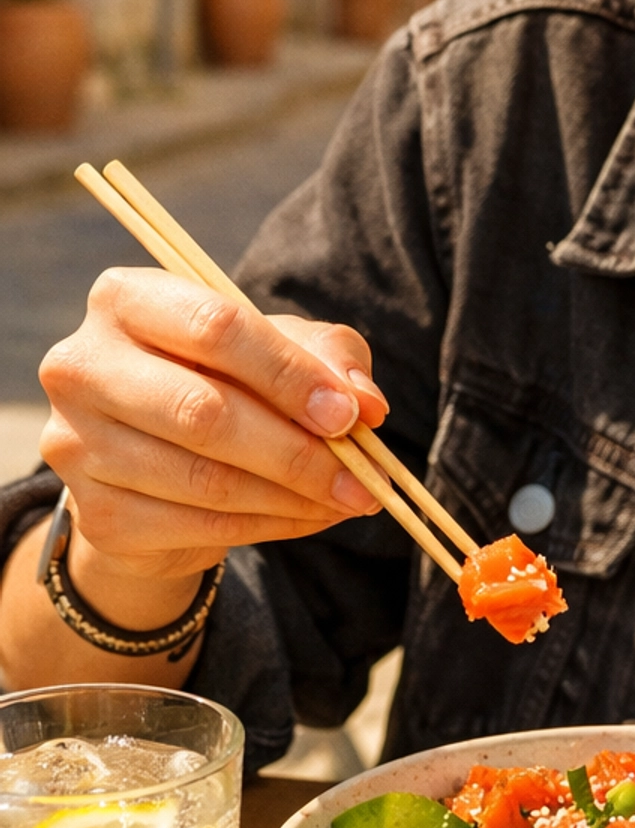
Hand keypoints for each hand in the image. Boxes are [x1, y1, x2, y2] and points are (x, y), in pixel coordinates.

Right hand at [37, 266, 388, 596]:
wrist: (157, 464)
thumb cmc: (227, 381)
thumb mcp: (282, 349)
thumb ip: (329, 360)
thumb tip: (365, 405)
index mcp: (125, 300)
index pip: (214, 327)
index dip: (290, 374)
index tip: (349, 415)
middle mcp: (82, 367)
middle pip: (203, 411)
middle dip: (297, 450)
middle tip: (362, 476)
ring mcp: (77, 445)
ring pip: (205, 480)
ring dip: (293, 496)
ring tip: (348, 498)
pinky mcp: (96, 515)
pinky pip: (198, 527)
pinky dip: (270, 526)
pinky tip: (309, 516)